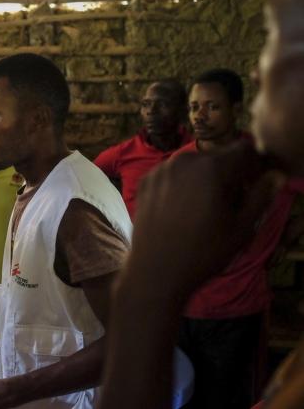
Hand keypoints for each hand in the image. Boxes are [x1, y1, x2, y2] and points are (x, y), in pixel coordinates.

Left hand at [128, 142, 282, 299]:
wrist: (156, 270)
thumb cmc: (204, 251)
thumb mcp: (242, 227)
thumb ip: (261, 196)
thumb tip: (275, 175)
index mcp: (211, 167)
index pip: (243, 150)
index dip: (253, 165)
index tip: (252, 186)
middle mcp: (183, 160)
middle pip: (216, 157)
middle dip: (227, 173)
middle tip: (229, 203)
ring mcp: (161, 169)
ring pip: (193, 165)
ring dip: (203, 178)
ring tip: (204, 209)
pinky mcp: (145, 181)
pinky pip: (172, 175)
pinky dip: (181, 184)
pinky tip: (180, 210)